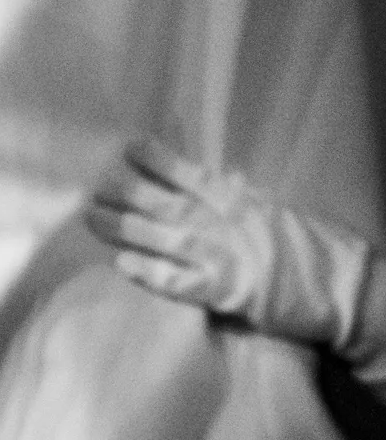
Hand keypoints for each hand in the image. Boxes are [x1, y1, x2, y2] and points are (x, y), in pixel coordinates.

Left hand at [88, 140, 385, 381]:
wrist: (346, 290)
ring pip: (166, 238)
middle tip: (93, 186)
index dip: (159, 161)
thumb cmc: (314, 252)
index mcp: (244, 203)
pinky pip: (180, 282)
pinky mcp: (228, 292)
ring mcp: (228, 258)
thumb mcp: (277, 213)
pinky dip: (151, 272)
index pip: (195, 175)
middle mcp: (231, 225)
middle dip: (129, 194)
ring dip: (126, 229)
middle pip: (170, 204)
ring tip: (93, 218)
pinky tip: (123, 265)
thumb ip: (243, 199)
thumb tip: (218, 180)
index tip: (129, 147)